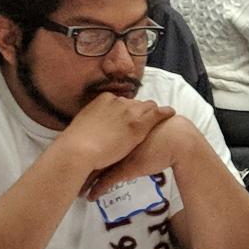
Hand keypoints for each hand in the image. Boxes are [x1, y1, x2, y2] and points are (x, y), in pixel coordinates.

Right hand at [53, 94, 174, 178]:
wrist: (79, 149)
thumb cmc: (77, 143)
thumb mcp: (85, 124)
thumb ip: (95, 121)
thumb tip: (95, 128)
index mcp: (104, 99)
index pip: (122, 102)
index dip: (127, 111)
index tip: (129, 119)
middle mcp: (118, 101)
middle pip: (137, 103)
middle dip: (140, 112)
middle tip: (143, 123)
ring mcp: (130, 111)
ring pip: (148, 107)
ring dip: (152, 114)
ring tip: (158, 120)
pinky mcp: (139, 123)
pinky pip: (158, 113)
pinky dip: (165, 112)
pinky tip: (171, 114)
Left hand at [84, 114, 204, 199]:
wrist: (178, 141)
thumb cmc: (166, 133)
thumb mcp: (146, 128)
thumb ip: (134, 131)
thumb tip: (128, 135)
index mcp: (117, 130)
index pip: (95, 138)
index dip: (84, 147)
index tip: (74, 154)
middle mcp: (113, 142)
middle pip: (89, 152)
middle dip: (78, 163)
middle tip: (66, 169)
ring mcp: (118, 156)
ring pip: (93, 169)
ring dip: (84, 180)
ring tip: (75, 188)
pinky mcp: (125, 169)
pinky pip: (106, 182)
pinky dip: (96, 191)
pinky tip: (90, 197)